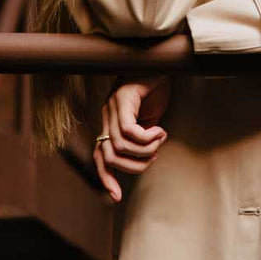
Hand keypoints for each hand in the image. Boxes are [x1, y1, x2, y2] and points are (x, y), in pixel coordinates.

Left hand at [93, 76, 170, 202]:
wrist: (160, 61)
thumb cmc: (156, 89)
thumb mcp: (149, 120)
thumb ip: (142, 138)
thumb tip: (144, 159)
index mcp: (110, 122)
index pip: (99, 156)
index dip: (106, 178)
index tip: (117, 198)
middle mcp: (106, 114)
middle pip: (110, 156)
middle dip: (134, 166)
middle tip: (154, 157)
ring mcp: (113, 106)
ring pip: (120, 145)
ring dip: (145, 150)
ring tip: (160, 139)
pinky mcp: (123, 98)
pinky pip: (129, 130)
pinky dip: (146, 138)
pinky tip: (160, 130)